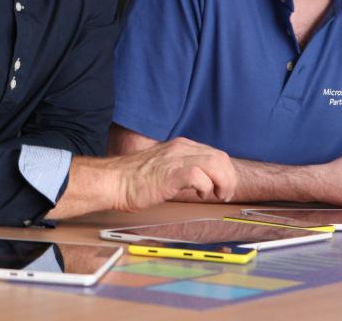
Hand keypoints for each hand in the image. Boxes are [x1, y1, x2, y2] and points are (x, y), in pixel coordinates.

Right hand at [114, 137, 236, 210]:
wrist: (113, 181)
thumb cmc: (135, 179)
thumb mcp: (164, 167)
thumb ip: (181, 167)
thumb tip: (200, 180)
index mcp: (180, 146)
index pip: (215, 153)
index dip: (225, 172)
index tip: (223, 188)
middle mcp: (180, 148)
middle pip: (220, 157)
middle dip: (228, 178)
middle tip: (223, 195)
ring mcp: (175, 160)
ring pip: (215, 164)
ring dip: (222, 183)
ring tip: (216, 196)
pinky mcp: (170, 174)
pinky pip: (200, 177)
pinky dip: (206, 188)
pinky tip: (199, 195)